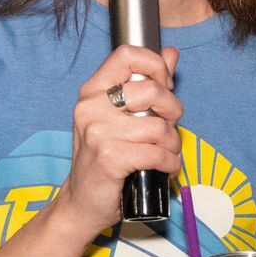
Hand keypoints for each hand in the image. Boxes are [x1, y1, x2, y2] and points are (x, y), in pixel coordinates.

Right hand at [49, 45, 182, 234]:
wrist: (81, 203)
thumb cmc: (103, 159)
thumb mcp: (120, 117)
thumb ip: (146, 83)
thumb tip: (171, 53)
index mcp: (92, 91)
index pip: (127, 55)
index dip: (155, 66)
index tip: (164, 86)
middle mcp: (91, 107)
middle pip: (152, 90)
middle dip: (173, 111)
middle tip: (169, 128)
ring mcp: (98, 132)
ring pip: (160, 127)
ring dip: (173, 145)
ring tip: (166, 153)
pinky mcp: (109, 158)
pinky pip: (157, 153)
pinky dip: (170, 163)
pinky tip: (165, 168)